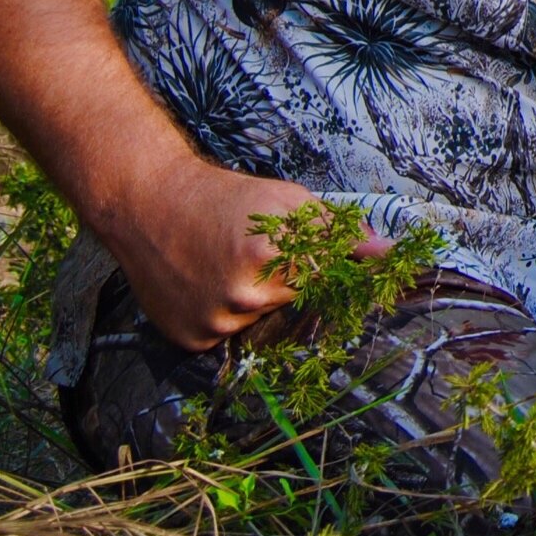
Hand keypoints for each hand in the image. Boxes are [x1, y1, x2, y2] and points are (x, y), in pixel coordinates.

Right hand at [102, 156, 390, 351]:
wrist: (149, 204)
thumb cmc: (225, 197)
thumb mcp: (288, 200)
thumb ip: (338, 230)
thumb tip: (386, 251)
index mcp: (272, 258)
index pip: (326, 282)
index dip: (325, 270)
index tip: (320, 266)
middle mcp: (244, 297)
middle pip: (293, 304)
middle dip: (287, 282)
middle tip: (255, 255)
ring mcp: (214, 322)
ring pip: (259, 321)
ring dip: (255, 300)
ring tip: (227, 266)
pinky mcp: (190, 338)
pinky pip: (226, 335)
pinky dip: (223, 315)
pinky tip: (208, 284)